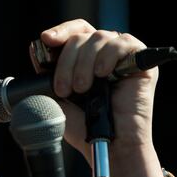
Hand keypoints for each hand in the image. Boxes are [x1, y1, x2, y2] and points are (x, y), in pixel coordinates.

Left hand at [35, 19, 158, 165]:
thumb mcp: (57, 98)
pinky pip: (123, 42)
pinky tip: (103, 75)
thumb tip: (35, 48)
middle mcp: (103, 54)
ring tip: (83, 89)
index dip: (59, 32)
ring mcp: (122, 56)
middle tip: (64, 89)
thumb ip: (47, 74)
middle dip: (67, 61)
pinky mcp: (141, 60)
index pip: (73, 32)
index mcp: (84, 59)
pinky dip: (108, 56)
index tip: (45, 40)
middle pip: (81, 36)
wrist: (108, 144)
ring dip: (84, 64)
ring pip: (98, 37)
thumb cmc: (84, 126)